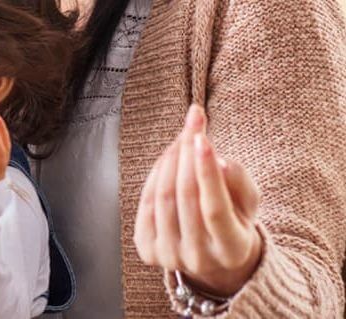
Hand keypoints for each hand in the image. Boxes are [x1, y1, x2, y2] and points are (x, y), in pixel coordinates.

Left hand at [134, 104, 263, 296]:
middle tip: (193, 124)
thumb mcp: (249, 202)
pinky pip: (147, 203)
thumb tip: (218, 162)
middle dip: (187, 154)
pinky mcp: (147, 249)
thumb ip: (240, 182)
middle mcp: (198, 259)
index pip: (215, 209)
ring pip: (163, 197)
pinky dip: (156, 175)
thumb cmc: (234, 221)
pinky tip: (168, 158)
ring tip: (184, 137)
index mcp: (231, 251)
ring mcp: (169, 256)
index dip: (207, 172)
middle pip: (185, 197)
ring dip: (171, 159)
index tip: (202, 138)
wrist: (211, 256)